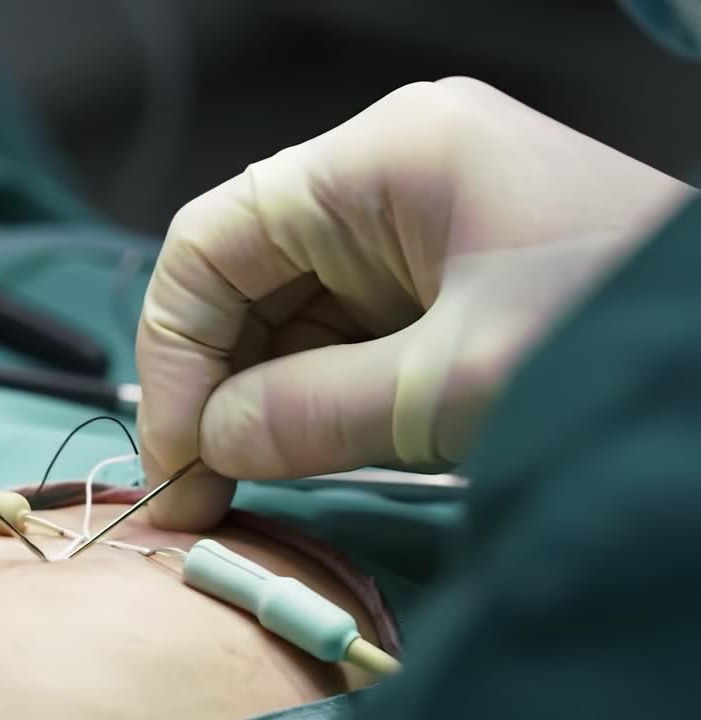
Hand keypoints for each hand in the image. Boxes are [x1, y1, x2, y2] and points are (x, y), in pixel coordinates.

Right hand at [136, 77, 694, 529]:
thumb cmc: (617, 338)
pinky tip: (290, 452)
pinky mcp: (435, 275)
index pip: (213, 239)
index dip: (174, 350)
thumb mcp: (451, 387)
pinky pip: (338, 332)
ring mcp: (411, 224)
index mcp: (384, 158)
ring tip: (236, 486)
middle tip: (196, 489)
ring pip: (286, 310)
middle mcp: (385, 176)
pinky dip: (307, 395)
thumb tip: (212, 444)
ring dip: (255, 398)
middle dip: (213, 384)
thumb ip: (309, 413)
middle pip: (244, 275)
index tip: (175, 453)